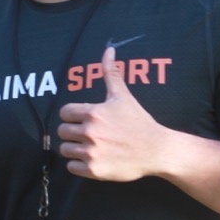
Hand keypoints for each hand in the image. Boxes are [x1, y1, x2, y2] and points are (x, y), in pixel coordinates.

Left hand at [57, 45, 166, 181]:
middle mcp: (90, 132)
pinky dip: (77, 165)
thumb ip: (111, 73)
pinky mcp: (94, 170)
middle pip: (62, 131)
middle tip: (87, 134)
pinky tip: (91, 159)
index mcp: (93, 113)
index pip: (64, 113)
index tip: (83, 120)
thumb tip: (108, 49)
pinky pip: (71, 167)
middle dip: (72, 132)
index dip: (72, 116)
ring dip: (73, 148)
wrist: (157, 150)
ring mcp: (91, 152)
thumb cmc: (139, 122)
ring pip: (65, 149)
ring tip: (88, 147)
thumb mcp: (123, 96)